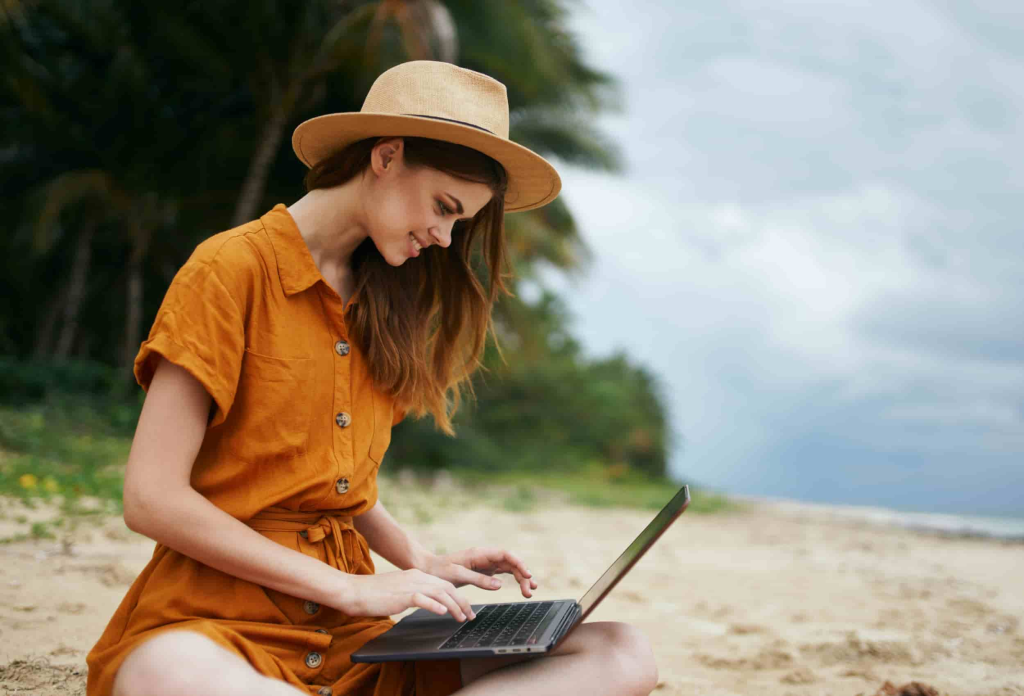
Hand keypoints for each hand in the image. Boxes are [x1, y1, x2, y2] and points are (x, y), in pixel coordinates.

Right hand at [336, 568, 476, 621]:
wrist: (354, 590)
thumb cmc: (373, 594)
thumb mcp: (398, 591)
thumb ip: (413, 594)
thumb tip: (426, 603)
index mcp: (416, 575)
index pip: (444, 584)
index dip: (458, 596)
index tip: (465, 608)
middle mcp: (416, 577)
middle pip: (447, 587)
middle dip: (462, 602)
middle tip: (470, 615)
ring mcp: (410, 585)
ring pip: (440, 592)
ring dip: (454, 606)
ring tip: (461, 617)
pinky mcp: (402, 595)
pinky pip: (423, 599)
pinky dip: (436, 605)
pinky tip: (443, 612)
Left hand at [421, 547, 537, 598]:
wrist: (428, 570)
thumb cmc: (441, 571)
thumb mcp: (458, 575)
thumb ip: (479, 580)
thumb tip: (499, 584)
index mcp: (480, 553)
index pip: (505, 554)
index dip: (519, 563)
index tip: (527, 574)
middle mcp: (486, 556)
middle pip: (510, 562)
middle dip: (523, 575)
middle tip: (529, 591)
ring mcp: (486, 563)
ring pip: (509, 568)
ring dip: (521, 578)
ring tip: (530, 591)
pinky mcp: (485, 571)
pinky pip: (503, 573)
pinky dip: (513, 579)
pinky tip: (521, 587)